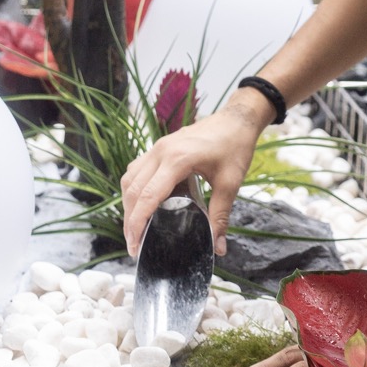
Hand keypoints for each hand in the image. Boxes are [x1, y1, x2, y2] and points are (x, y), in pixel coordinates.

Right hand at [121, 107, 260, 258]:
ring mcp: (158, 147)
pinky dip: (134, 188)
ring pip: (130, 178)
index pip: (147, 196)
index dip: (137, 224)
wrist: (237, 119)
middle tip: (135, 245)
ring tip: (136, 228)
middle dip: (129, 220)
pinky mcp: (160, 147)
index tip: (135, 246)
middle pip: (132, 190)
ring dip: (129, 204)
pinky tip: (143, 203)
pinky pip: (137, 169)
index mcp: (177, 159)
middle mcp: (161, 151)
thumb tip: (219, 247)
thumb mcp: (230, 183)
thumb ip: (221, 216)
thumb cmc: (235, 146)